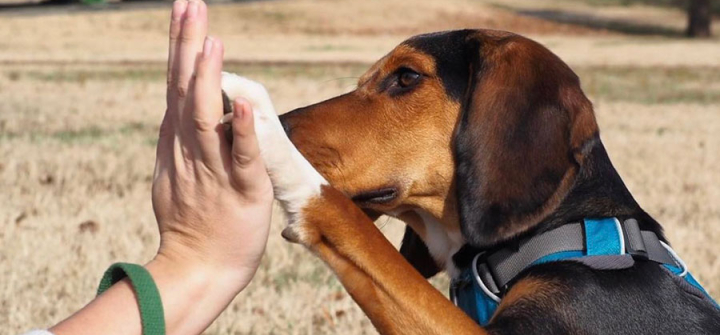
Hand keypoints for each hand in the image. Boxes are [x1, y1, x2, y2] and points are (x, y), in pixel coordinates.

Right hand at [151, 0, 272, 291]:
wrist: (198, 267)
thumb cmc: (192, 218)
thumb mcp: (175, 168)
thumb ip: (179, 135)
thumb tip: (177, 104)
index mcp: (178, 140)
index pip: (177, 84)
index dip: (181, 46)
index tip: (185, 10)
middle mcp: (189, 148)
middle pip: (184, 90)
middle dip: (187, 46)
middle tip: (191, 4)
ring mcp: (212, 168)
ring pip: (206, 119)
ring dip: (209, 80)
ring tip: (213, 43)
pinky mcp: (241, 190)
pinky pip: (241, 158)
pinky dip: (242, 131)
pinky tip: (246, 105)